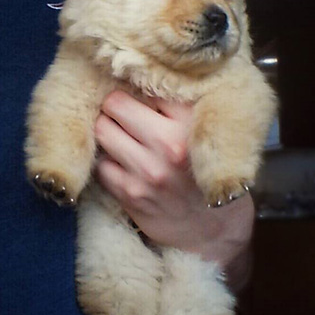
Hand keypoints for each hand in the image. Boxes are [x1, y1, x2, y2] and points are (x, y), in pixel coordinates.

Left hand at [94, 90, 254, 291]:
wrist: (214, 232)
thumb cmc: (209, 175)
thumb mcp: (209, 135)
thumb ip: (180, 109)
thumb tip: (143, 81)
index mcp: (191, 125)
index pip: (148, 86)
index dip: (140, 87)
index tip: (139, 92)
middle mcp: (168, 147)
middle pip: (115, 105)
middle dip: (115, 105)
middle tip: (121, 111)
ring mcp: (146, 172)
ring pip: (102, 131)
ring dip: (108, 131)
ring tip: (119, 135)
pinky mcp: (130, 195)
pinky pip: (101, 164)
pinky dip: (107, 160)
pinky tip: (122, 162)